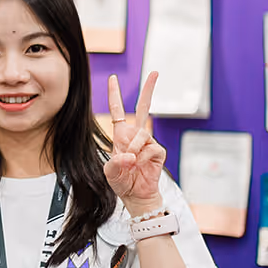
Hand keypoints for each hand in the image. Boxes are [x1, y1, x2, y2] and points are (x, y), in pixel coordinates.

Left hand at [103, 73, 167, 213]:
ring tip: (131, 163)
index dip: (114, 94)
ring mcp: (148, 142)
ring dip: (133, 149)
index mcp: (121, 134)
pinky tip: (140, 166)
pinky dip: (142, 158)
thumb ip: (115, 163)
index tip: (113, 78)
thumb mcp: (109, 172)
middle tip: (155, 72)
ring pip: (142, 134)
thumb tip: (130, 155)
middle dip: (149, 89)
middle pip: (143, 107)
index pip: (117, 110)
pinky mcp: (158, 151)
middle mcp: (136, 135)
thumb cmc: (122, 181)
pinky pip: (150, 148)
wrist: (136, 195)